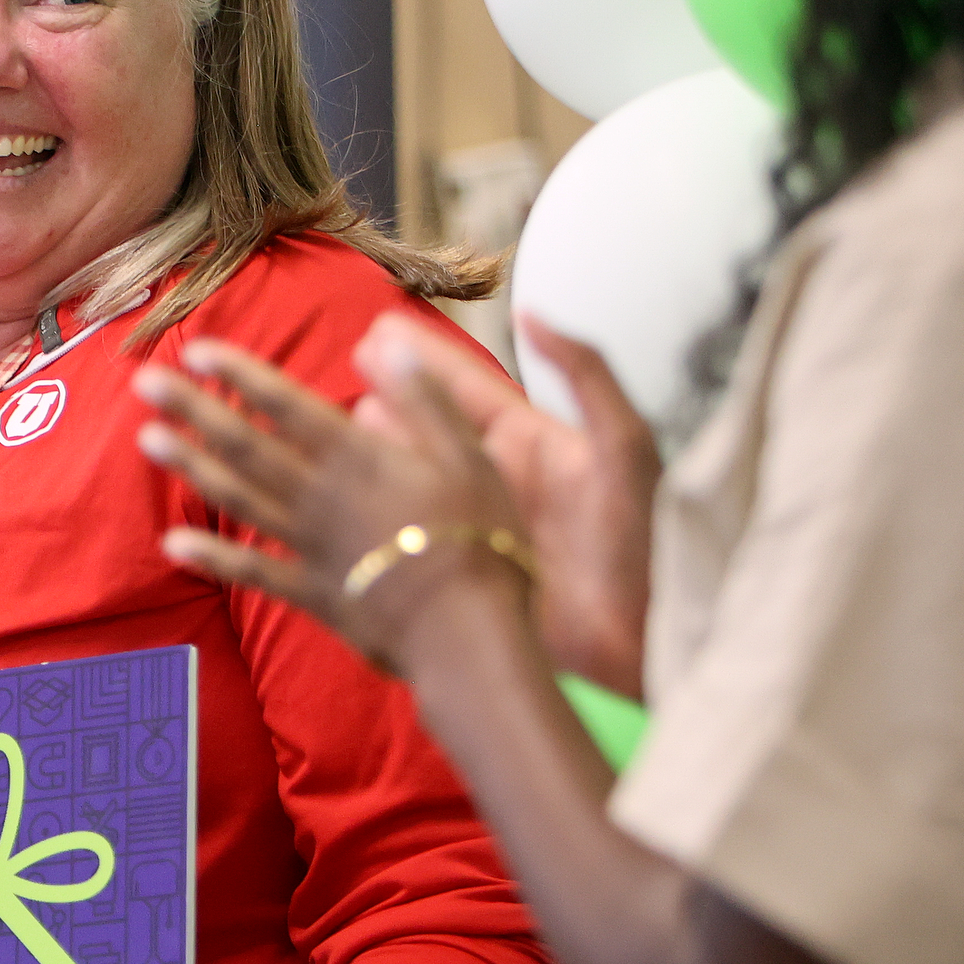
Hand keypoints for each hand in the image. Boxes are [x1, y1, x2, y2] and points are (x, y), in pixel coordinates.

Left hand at [134, 333, 534, 674]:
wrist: (468, 633)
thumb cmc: (481, 541)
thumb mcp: (469, 456)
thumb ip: (424, 399)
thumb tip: (387, 342)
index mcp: (359, 459)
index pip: (289, 405)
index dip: (241, 376)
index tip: (197, 350)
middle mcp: (321, 497)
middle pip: (247, 446)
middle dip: (194, 411)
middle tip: (144, 383)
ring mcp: (310, 547)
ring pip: (239, 499)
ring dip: (191, 468)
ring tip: (147, 440)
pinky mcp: (311, 592)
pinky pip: (252, 571)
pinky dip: (211, 557)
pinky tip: (172, 543)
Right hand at [355, 312, 658, 697]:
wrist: (635, 647)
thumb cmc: (638, 548)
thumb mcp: (623, 448)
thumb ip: (586, 374)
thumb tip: (535, 316)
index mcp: (536, 444)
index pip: (470, 389)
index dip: (426, 358)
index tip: (381, 331)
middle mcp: (498, 480)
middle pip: (429, 427)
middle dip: (388, 395)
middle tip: (342, 366)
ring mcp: (473, 525)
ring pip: (410, 476)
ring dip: (370, 449)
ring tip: (325, 421)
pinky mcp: (457, 568)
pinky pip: (405, 531)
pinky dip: (372, 512)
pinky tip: (337, 495)